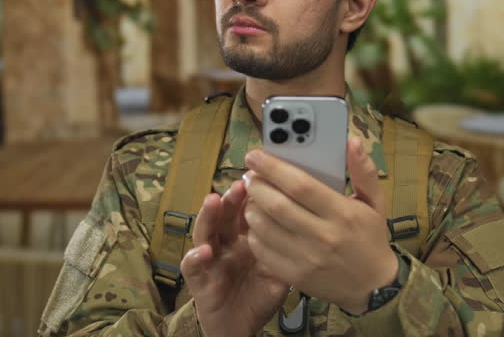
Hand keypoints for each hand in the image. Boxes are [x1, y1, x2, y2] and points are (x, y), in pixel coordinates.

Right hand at [180, 179, 289, 336]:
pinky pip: (192, 267)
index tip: (263, 180)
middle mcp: (226, 244)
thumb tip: (310, 229)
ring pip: (204, 232)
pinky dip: (195, 257)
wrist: (241, 327)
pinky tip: (204, 251)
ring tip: (213, 200)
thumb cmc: (259, 297)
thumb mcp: (279, 273)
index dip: (252, 197)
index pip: (247, 212)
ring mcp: (210, 260)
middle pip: (225, 215)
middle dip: (231, 198)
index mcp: (245, 239)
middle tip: (240, 184)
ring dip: (208, 215)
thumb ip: (288, 253)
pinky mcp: (198, 280)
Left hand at [243, 136, 397, 314]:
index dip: (273, 167)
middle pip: (277, 205)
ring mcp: (307, 259)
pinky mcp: (296, 276)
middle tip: (250, 175)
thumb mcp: (375, 202)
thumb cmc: (370, 238)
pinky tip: (258, 223)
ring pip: (265, 227)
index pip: (300, 185)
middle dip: (256, 185)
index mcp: (343, 213)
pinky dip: (254, 233)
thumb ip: (363, 170)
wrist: (374, 286)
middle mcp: (323, 236)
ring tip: (253, 197)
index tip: (256, 155)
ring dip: (251, 208)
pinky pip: (264, 251)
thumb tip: (351, 141)